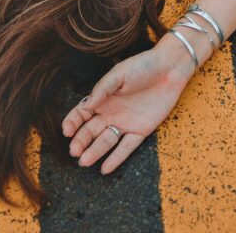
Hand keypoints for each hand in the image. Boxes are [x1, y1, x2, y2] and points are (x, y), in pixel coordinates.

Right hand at [61, 42, 191, 174]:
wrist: (169, 70)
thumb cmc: (142, 66)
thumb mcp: (119, 74)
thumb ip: (103, 89)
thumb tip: (87, 105)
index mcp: (103, 98)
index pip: (82, 113)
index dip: (73, 122)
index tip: (67, 131)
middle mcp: (111, 113)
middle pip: (91, 130)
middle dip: (81, 141)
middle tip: (74, 151)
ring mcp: (125, 123)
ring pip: (106, 141)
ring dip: (95, 152)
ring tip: (85, 162)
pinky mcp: (141, 131)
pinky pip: (127, 147)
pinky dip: (116, 158)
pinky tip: (105, 169)